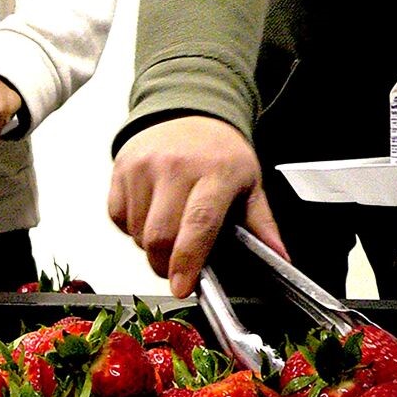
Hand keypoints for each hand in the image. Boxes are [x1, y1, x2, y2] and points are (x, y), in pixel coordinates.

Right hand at [108, 116, 287, 297]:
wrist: (187, 110)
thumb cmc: (219, 152)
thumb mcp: (249, 183)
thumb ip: (261, 224)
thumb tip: (278, 258)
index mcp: (215, 172)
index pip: (198, 223)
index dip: (187, 260)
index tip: (182, 286)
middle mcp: (176, 167)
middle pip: (159, 236)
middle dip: (164, 265)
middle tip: (176, 269)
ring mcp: (143, 167)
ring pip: (136, 232)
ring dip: (149, 246)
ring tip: (168, 229)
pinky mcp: (121, 169)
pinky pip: (118, 217)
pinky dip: (131, 228)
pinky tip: (149, 213)